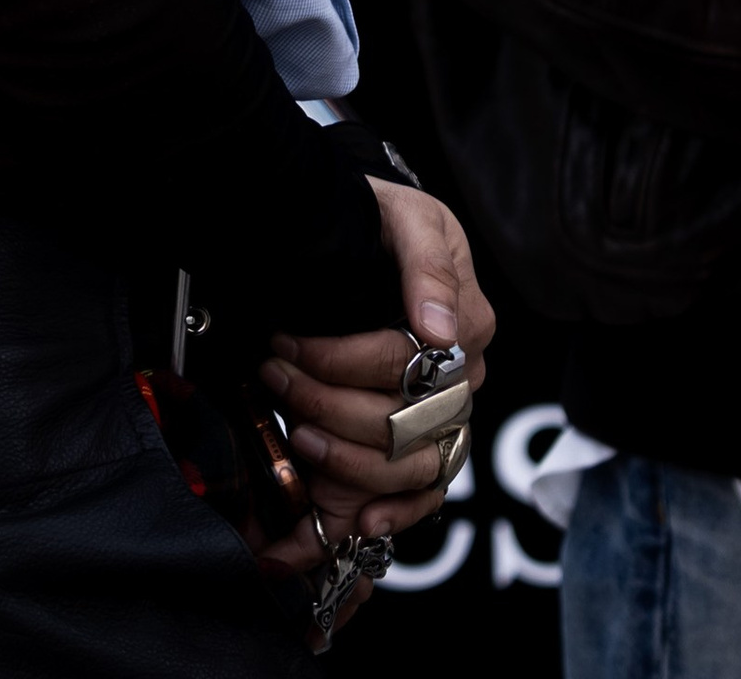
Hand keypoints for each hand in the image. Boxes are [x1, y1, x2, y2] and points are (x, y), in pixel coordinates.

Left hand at [261, 180, 493, 545]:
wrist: (382, 235)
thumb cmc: (394, 226)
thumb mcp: (411, 220)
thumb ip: (427, 266)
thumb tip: (438, 330)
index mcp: (467, 325)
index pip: (405, 360)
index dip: (339, 360)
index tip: (286, 344)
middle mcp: (464, 381)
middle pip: (403, 419)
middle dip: (328, 405)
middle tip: (274, 377)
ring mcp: (449, 418)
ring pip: (409, 465)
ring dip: (346, 460)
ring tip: (298, 433)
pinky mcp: (430, 446)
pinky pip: (424, 495)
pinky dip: (396, 512)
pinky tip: (364, 520)